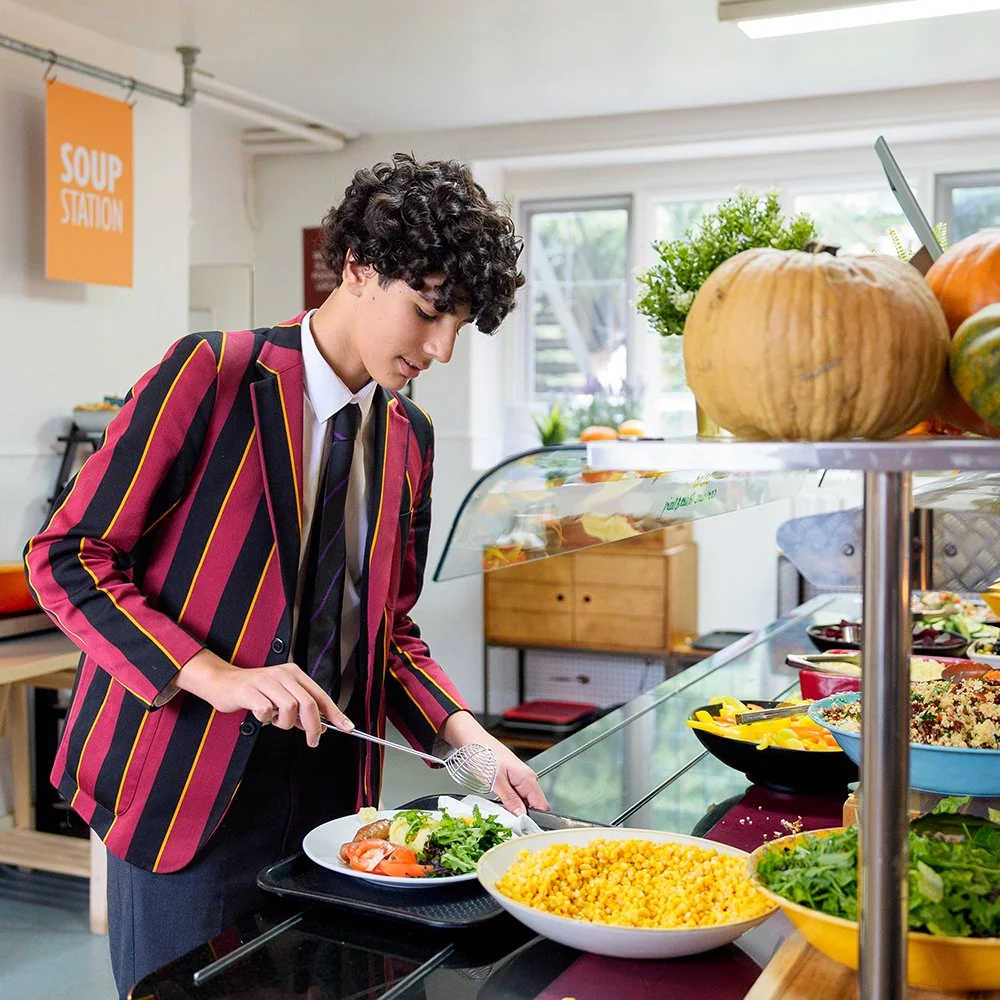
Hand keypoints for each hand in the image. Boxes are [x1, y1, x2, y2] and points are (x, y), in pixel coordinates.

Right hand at [175, 648, 353, 746]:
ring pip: (289, 708)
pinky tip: (260, 715)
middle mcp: (283, 674)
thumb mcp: (281, 696)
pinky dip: (266, 719)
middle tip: (312, 741)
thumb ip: (300, 709)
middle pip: (308, 703)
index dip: (335, 713)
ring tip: (274, 720)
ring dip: (285, 723)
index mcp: (294, 674)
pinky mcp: (249, 690)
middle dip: (314, 726)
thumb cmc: (254, 691)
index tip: (347, 727)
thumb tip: (321, 726)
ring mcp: (266, 681)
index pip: (321, 695)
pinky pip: (266, 711)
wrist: (222, 682)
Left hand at [438, 711, 549, 815]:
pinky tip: (499, 802)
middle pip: (533, 806)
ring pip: (524, 801)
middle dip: (523, 816)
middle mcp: (527, 778)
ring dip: (514, 809)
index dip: (534, 819)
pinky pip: (517, 796)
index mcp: (528, 778)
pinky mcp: (512, 779)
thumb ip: (510, 800)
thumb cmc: (484, 755)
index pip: (542, 806)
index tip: (522, 828)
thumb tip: (522, 815)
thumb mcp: (496, 781)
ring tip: (500, 810)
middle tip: (508, 821)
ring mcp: (520, 779)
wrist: (473, 741)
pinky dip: (509, 802)